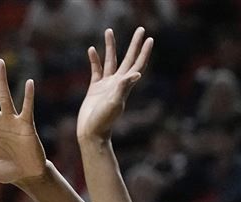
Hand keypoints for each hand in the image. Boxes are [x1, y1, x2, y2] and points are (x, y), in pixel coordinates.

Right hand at [77, 28, 153, 143]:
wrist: (91, 132)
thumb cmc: (104, 120)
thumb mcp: (115, 102)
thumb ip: (124, 87)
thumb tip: (137, 74)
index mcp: (125, 85)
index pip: (138, 64)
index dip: (144, 52)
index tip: (149, 38)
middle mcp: (118, 83)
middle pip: (128, 59)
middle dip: (134, 44)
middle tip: (140, 29)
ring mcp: (106, 85)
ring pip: (110, 61)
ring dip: (110, 46)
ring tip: (109, 31)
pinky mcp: (94, 89)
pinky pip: (96, 70)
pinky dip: (94, 59)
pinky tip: (92, 49)